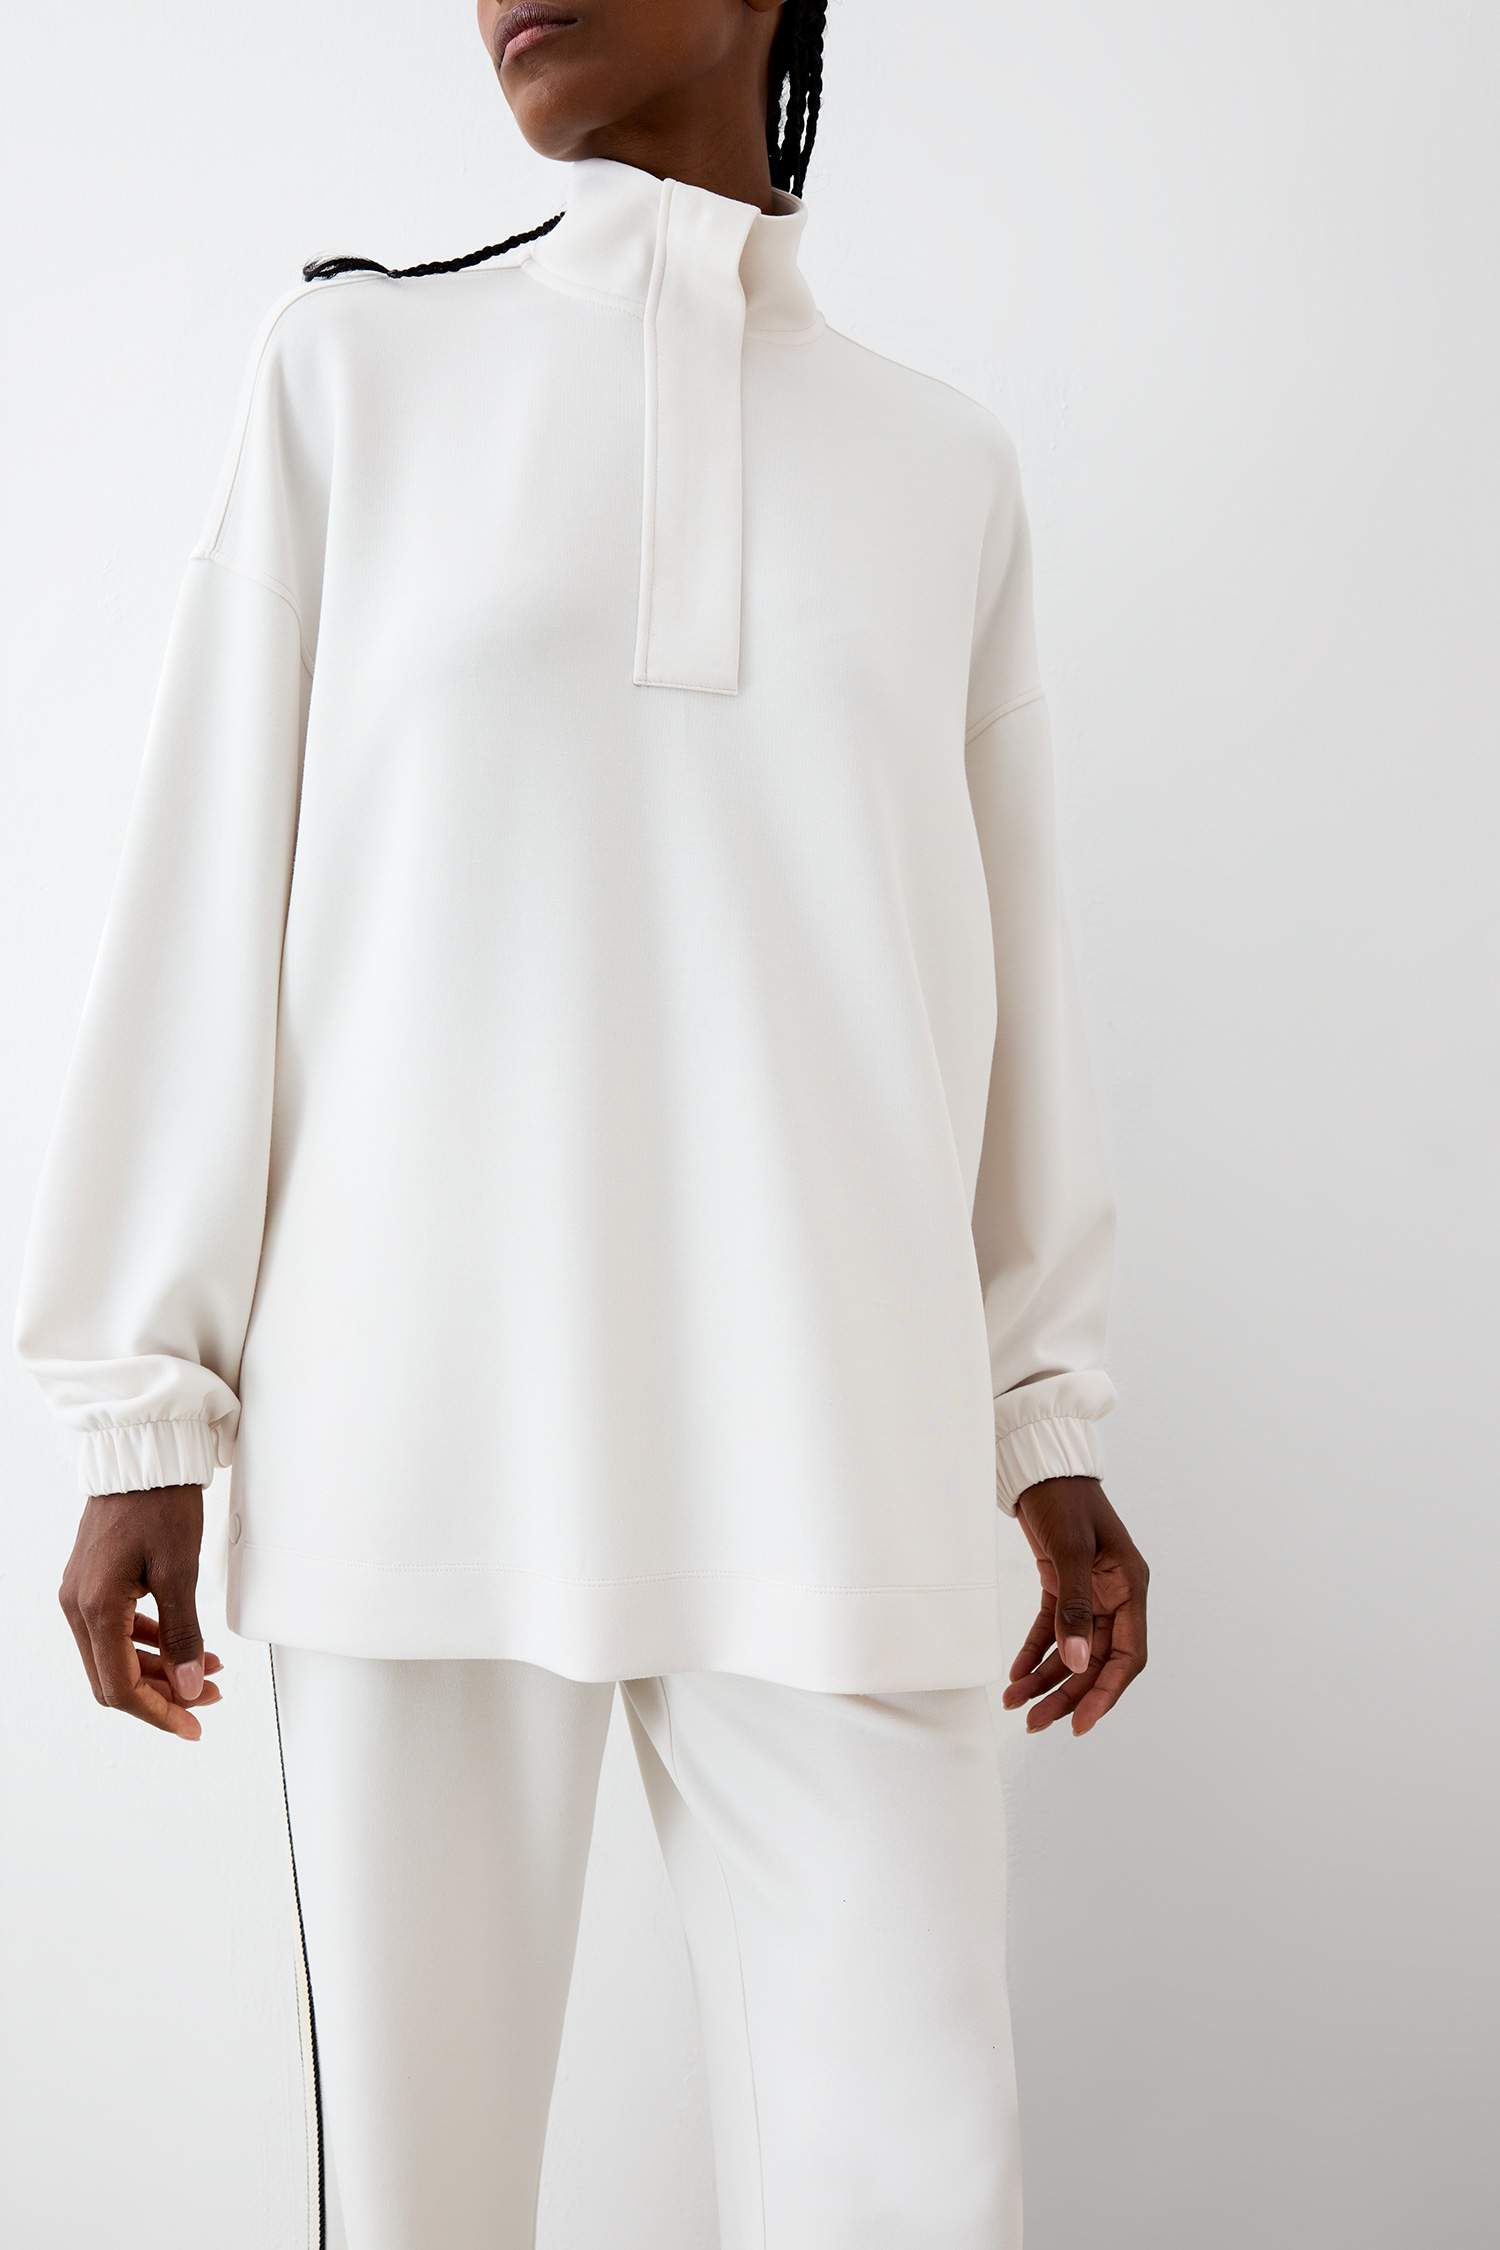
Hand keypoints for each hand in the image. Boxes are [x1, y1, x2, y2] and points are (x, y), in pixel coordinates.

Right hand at [58, 1485, 223, 1741]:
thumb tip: (189, 1686)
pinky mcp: (93, 1583)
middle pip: (115, 1677)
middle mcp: (79, 1606)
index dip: (158, 1713)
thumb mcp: (181, 1571)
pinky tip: (184, 1645)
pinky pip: (117, 1630)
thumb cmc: (159, 1503)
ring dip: (160, 1670)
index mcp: (95, 1607)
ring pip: (117, 1656)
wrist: (143, 1456)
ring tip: (207, 1671)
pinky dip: (150, 1644)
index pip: (120, 1686)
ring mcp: (82, 1594)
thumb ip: (184, 1634)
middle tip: (208, 1697)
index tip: (192, 1724)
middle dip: (163, 1694)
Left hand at [1001, 1475, 1147, 1735]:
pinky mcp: (1062, 1584)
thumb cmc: (1064, 1498)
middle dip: (1066, 1694)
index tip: (1080, 1723)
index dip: (1106, 1693)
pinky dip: (1035, 1653)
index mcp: (1130, 1587)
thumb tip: (1076, 1662)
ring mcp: (1090, 1592)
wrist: (1041, 1465)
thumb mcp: (1069, 1551)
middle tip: (1034, 1722)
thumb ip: (1075, 1607)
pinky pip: (1052, 1630)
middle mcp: (1114, 1595)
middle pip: (1095, 1661)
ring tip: (1016, 1704)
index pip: (1127, 1656)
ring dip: (1046, 1679)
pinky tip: (1017, 1674)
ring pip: (1072, 1650)